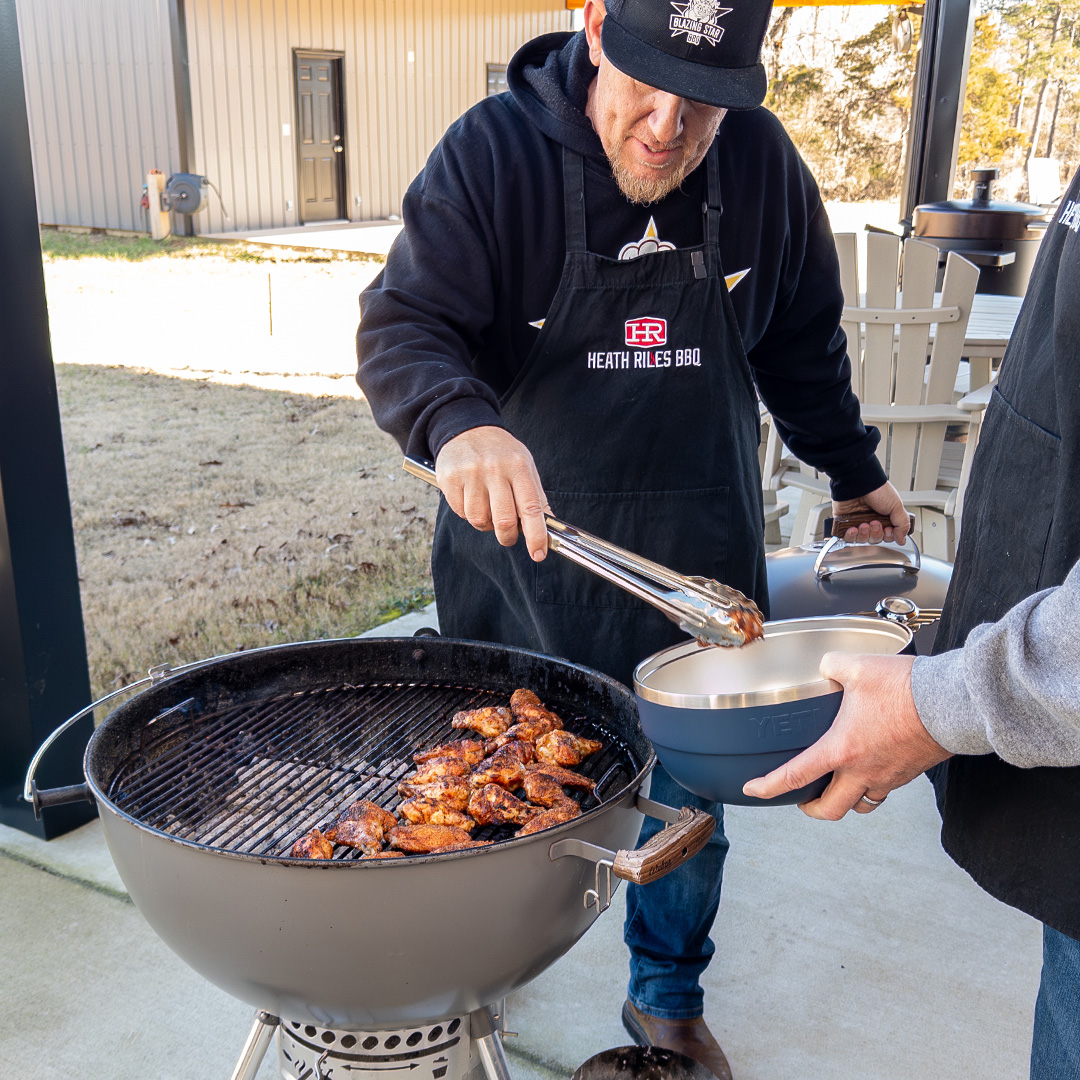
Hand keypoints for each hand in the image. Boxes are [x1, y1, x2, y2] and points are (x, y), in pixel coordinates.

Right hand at [435, 427, 550, 560]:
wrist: (467, 428)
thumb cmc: (501, 452)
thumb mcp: (525, 466)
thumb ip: (536, 497)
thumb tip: (549, 526)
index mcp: (518, 467)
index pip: (531, 508)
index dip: (536, 535)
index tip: (538, 553)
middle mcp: (495, 470)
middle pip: (504, 520)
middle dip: (508, 537)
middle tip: (508, 536)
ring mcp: (471, 474)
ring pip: (479, 520)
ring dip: (485, 524)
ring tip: (487, 508)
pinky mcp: (450, 479)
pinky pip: (461, 513)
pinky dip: (468, 513)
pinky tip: (471, 498)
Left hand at [741, 651, 951, 818]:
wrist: (951, 704)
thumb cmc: (907, 690)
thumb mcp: (857, 667)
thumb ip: (832, 665)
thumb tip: (826, 665)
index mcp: (842, 749)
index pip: (795, 776)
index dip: (769, 787)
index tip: (754, 790)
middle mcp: (863, 770)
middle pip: (831, 809)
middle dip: (812, 810)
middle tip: (802, 800)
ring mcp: (889, 776)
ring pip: (861, 804)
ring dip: (845, 800)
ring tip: (837, 787)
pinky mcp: (909, 773)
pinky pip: (885, 790)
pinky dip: (873, 786)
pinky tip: (870, 768)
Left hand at [832, 481, 909, 543]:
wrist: (858, 482)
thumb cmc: (876, 490)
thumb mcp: (896, 506)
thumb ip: (902, 524)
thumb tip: (902, 539)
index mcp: (884, 516)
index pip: (887, 535)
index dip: (888, 536)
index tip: (888, 530)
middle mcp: (871, 519)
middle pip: (875, 539)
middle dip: (876, 534)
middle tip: (874, 523)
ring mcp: (857, 521)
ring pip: (862, 540)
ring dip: (864, 535)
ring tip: (864, 524)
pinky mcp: (844, 522)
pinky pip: (847, 537)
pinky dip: (851, 536)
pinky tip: (853, 528)